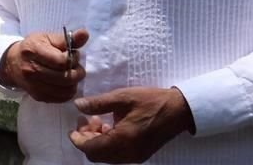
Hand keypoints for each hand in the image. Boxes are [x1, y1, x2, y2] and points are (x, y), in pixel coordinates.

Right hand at [0, 28, 87, 101]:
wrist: (14, 63)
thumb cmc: (33, 47)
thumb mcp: (47, 38)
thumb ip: (67, 38)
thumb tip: (84, 34)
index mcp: (33, 51)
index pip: (61, 61)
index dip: (73, 58)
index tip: (74, 55)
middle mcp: (31, 70)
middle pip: (64, 77)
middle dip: (77, 72)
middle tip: (76, 67)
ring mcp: (33, 86)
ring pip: (65, 90)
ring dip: (74, 83)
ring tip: (71, 74)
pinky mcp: (38, 96)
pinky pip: (61, 99)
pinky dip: (68, 92)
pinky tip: (66, 83)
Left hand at [69, 86, 194, 162]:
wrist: (179, 110)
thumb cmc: (151, 101)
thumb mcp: (122, 97)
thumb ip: (98, 103)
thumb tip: (78, 105)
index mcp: (122, 140)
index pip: (91, 148)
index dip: (77, 139)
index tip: (72, 127)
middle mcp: (127, 154)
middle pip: (96, 155)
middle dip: (86, 139)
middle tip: (85, 120)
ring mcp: (134, 156)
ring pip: (106, 156)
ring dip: (96, 141)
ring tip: (97, 120)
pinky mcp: (140, 154)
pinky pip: (116, 154)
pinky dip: (108, 143)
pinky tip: (110, 126)